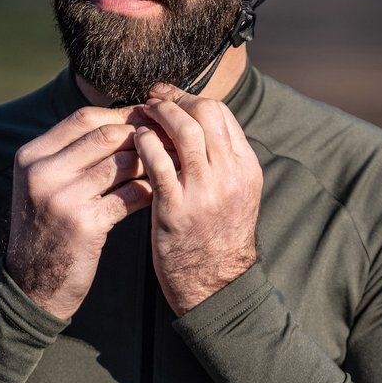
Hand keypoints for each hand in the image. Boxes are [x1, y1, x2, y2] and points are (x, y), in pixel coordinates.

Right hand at [6, 106, 152, 318]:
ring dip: (151, 161)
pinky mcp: (84, 225)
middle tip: (168, 137)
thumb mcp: (44, 184)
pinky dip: (148, 190)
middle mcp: (43, 173)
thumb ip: (72, 154)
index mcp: (31, 156)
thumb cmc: (47, 228)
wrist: (32, 285)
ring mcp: (61, 198)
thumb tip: (125, 122)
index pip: (84, 118)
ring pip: (121, 163)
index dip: (120, 114)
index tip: (146, 119)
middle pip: (105, 135)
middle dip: (141, 134)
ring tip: (171, 161)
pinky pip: (128, 196)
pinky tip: (161, 190)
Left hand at [134, 83, 262, 315]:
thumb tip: (194, 124)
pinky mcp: (177, 208)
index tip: (171, 97)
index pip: (221, 113)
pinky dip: (144, 142)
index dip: (192, 98)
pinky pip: (157, 160)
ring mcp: (205, 191)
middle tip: (153, 100)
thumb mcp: (234, 193)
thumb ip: (221, 160)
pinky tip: (135, 141)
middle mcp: (231, 175)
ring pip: (183, 130)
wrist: (215, 285)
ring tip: (142, 115)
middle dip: (175, 99)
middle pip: (205, 113)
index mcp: (246, 167)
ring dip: (158, 114)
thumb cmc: (216, 235)